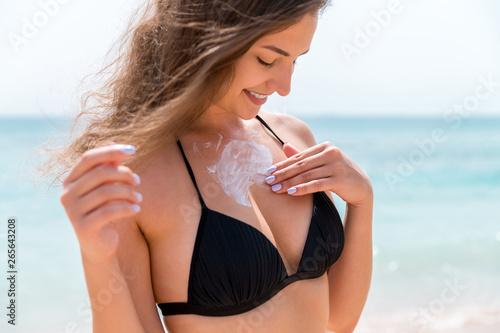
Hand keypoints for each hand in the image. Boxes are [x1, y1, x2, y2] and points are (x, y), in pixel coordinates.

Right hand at [60, 143, 141, 262]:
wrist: (99, 245)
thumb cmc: (104, 210)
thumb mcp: (106, 187)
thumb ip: (108, 166)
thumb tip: (114, 140)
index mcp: (70, 181)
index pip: (89, 158)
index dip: (111, 151)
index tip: (133, 150)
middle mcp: (67, 194)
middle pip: (100, 173)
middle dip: (124, 174)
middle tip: (138, 181)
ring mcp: (73, 211)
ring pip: (106, 192)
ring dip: (128, 193)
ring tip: (139, 198)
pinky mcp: (83, 227)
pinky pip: (109, 211)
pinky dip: (127, 208)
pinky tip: (137, 209)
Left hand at [266, 142, 372, 206]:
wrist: (361, 187)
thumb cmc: (338, 173)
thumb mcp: (322, 162)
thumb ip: (304, 155)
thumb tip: (285, 145)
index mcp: (325, 146)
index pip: (299, 156)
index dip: (282, 164)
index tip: (268, 172)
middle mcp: (331, 153)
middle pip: (301, 165)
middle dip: (282, 174)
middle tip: (268, 181)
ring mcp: (336, 165)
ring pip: (307, 175)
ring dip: (289, 183)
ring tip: (276, 189)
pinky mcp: (340, 179)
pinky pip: (317, 184)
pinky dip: (302, 188)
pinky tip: (291, 192)